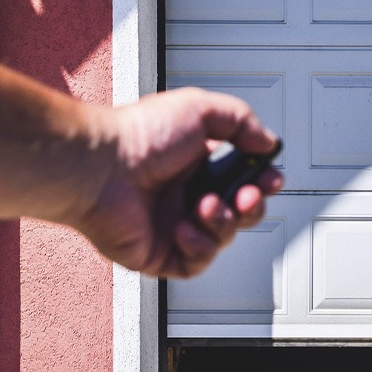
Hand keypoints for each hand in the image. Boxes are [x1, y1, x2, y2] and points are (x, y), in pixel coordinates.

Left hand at [70, 87, 282, 276]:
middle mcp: (184, 194)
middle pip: (239, 212)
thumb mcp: (200, 108)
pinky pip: (196, 263)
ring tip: (205, 206)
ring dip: (223, 223)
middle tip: (246, 196)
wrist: (100, 168)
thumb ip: (241, 120)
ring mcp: (172, 224)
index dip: (262, 181)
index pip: (242, 178)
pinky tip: (183, 227)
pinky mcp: (159, 253)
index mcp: (195, 163)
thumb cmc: (138, 136)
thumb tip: (267, 142)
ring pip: (222, 237)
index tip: (270, 178)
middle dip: (252, 206)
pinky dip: (199, 247)